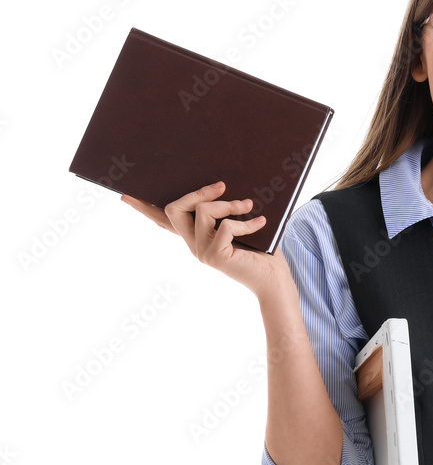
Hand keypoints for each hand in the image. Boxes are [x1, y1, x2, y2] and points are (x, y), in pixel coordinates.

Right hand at [121, 181, 290, 297]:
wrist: (274, 279)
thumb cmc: (261, 251)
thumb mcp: (240, 225)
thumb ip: (225, 212)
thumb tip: (223, 184)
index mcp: (196, 237)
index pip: (165, 222)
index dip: (145, 209)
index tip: (125, 195)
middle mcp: (193, 246)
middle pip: (175, 209)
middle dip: (198, 192)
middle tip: (222, 186)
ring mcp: (202, 253)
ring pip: (204, 212)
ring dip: (229, 204)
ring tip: (249, 205)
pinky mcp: (215, 257)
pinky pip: (225, 227)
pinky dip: (246, 222)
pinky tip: (261, 222)